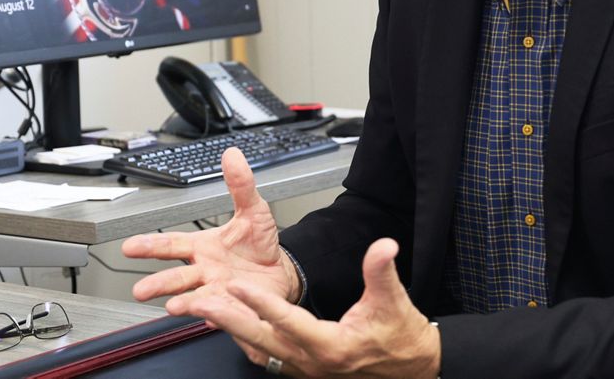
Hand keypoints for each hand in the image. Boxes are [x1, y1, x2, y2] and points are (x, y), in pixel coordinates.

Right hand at [120, 147, 299, 313]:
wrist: (281, 270)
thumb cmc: (259, 243)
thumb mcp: (253, 210)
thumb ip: (240, 185)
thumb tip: (233, 156)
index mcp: (202, 247)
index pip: (172, 244)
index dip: (150, 246)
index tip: (129, 247)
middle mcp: (204, 272)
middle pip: (177, 277)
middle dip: (158, 283)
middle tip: (140, 290)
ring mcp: (218, 292)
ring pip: (196, 299)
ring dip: (185, 303)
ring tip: (173, 307)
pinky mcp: (235, 308)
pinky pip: (225, 314)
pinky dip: (217, 317)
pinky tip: (209, 318)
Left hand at [194, 238, 440, 378]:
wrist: (412, 369)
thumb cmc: (402, 339)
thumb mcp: (394, 302)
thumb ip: (381, 272)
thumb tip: (383, 246)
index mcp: (332, 346)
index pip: (288, 321)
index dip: (260, 303)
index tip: (237, 287)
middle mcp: (313, 363)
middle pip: (261, 341)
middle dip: (228, 321)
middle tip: (200, 302)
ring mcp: (306, 371)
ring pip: (260, 351)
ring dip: (234, 331)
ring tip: (206, 310)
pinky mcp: (305, 371)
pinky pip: (269, 358)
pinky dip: (249, 341)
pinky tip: (235, 328)